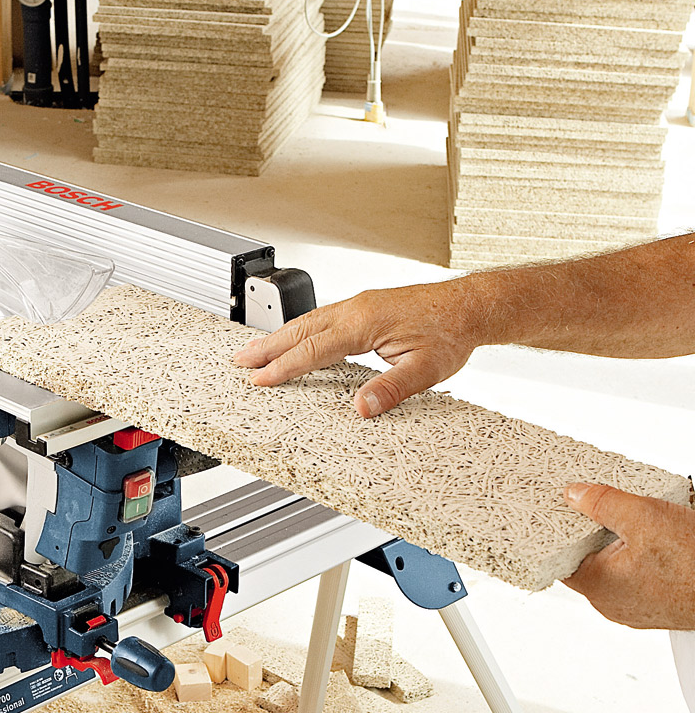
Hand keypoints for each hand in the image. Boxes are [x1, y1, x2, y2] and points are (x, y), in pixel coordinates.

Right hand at [232, 282, 481, 417]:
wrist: (472, 305)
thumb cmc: (452, 332)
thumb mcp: (427, 368)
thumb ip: (392, 389)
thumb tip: (362, 408)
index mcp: (365, 322)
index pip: (314, 349)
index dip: (284, 366)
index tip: (260, 378)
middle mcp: (356, 309)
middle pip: (300, 329)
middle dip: (267, 346)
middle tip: (240, 360)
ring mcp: (359, 305)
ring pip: (308, 321)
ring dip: (279, 336)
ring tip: (256, 350)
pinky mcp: (365, 306)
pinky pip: (322, 318)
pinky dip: (300, 330)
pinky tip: (294, 338)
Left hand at [563, 482, 694, 629]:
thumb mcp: (643, 517)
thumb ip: (602, 503)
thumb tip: (575, 494)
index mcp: (597, 586)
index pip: (557, 557)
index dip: (557, 531)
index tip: (560, 511)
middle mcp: (611, 603)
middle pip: (585, 559)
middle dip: (592, 532)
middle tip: (603, 509)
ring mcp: (635, 606)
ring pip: (613, 566)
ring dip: (620, 543)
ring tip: (636, 524)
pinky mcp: (657, 604)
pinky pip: (636, 574)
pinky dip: (639, 556)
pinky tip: (656, 541)